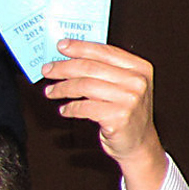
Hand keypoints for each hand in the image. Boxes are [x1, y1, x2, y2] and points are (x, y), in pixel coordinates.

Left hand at [40, 41, 163, 189]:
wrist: (139, 142)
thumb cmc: (126, 111)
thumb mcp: (124, 85)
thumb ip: (105, 69)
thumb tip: (71, 55)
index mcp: (140, 68)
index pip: (105, 51)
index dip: (80, 47)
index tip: (61, 46)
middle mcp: (137, 82)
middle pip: (91, 68)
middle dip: (64, 67)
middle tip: (48, 70)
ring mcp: (129, 101)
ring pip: (85, 86)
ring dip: (63, 88)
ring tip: (51, 91)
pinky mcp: (119, 118)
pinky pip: (85, 108)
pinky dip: (71, 108)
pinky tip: (65, 109)